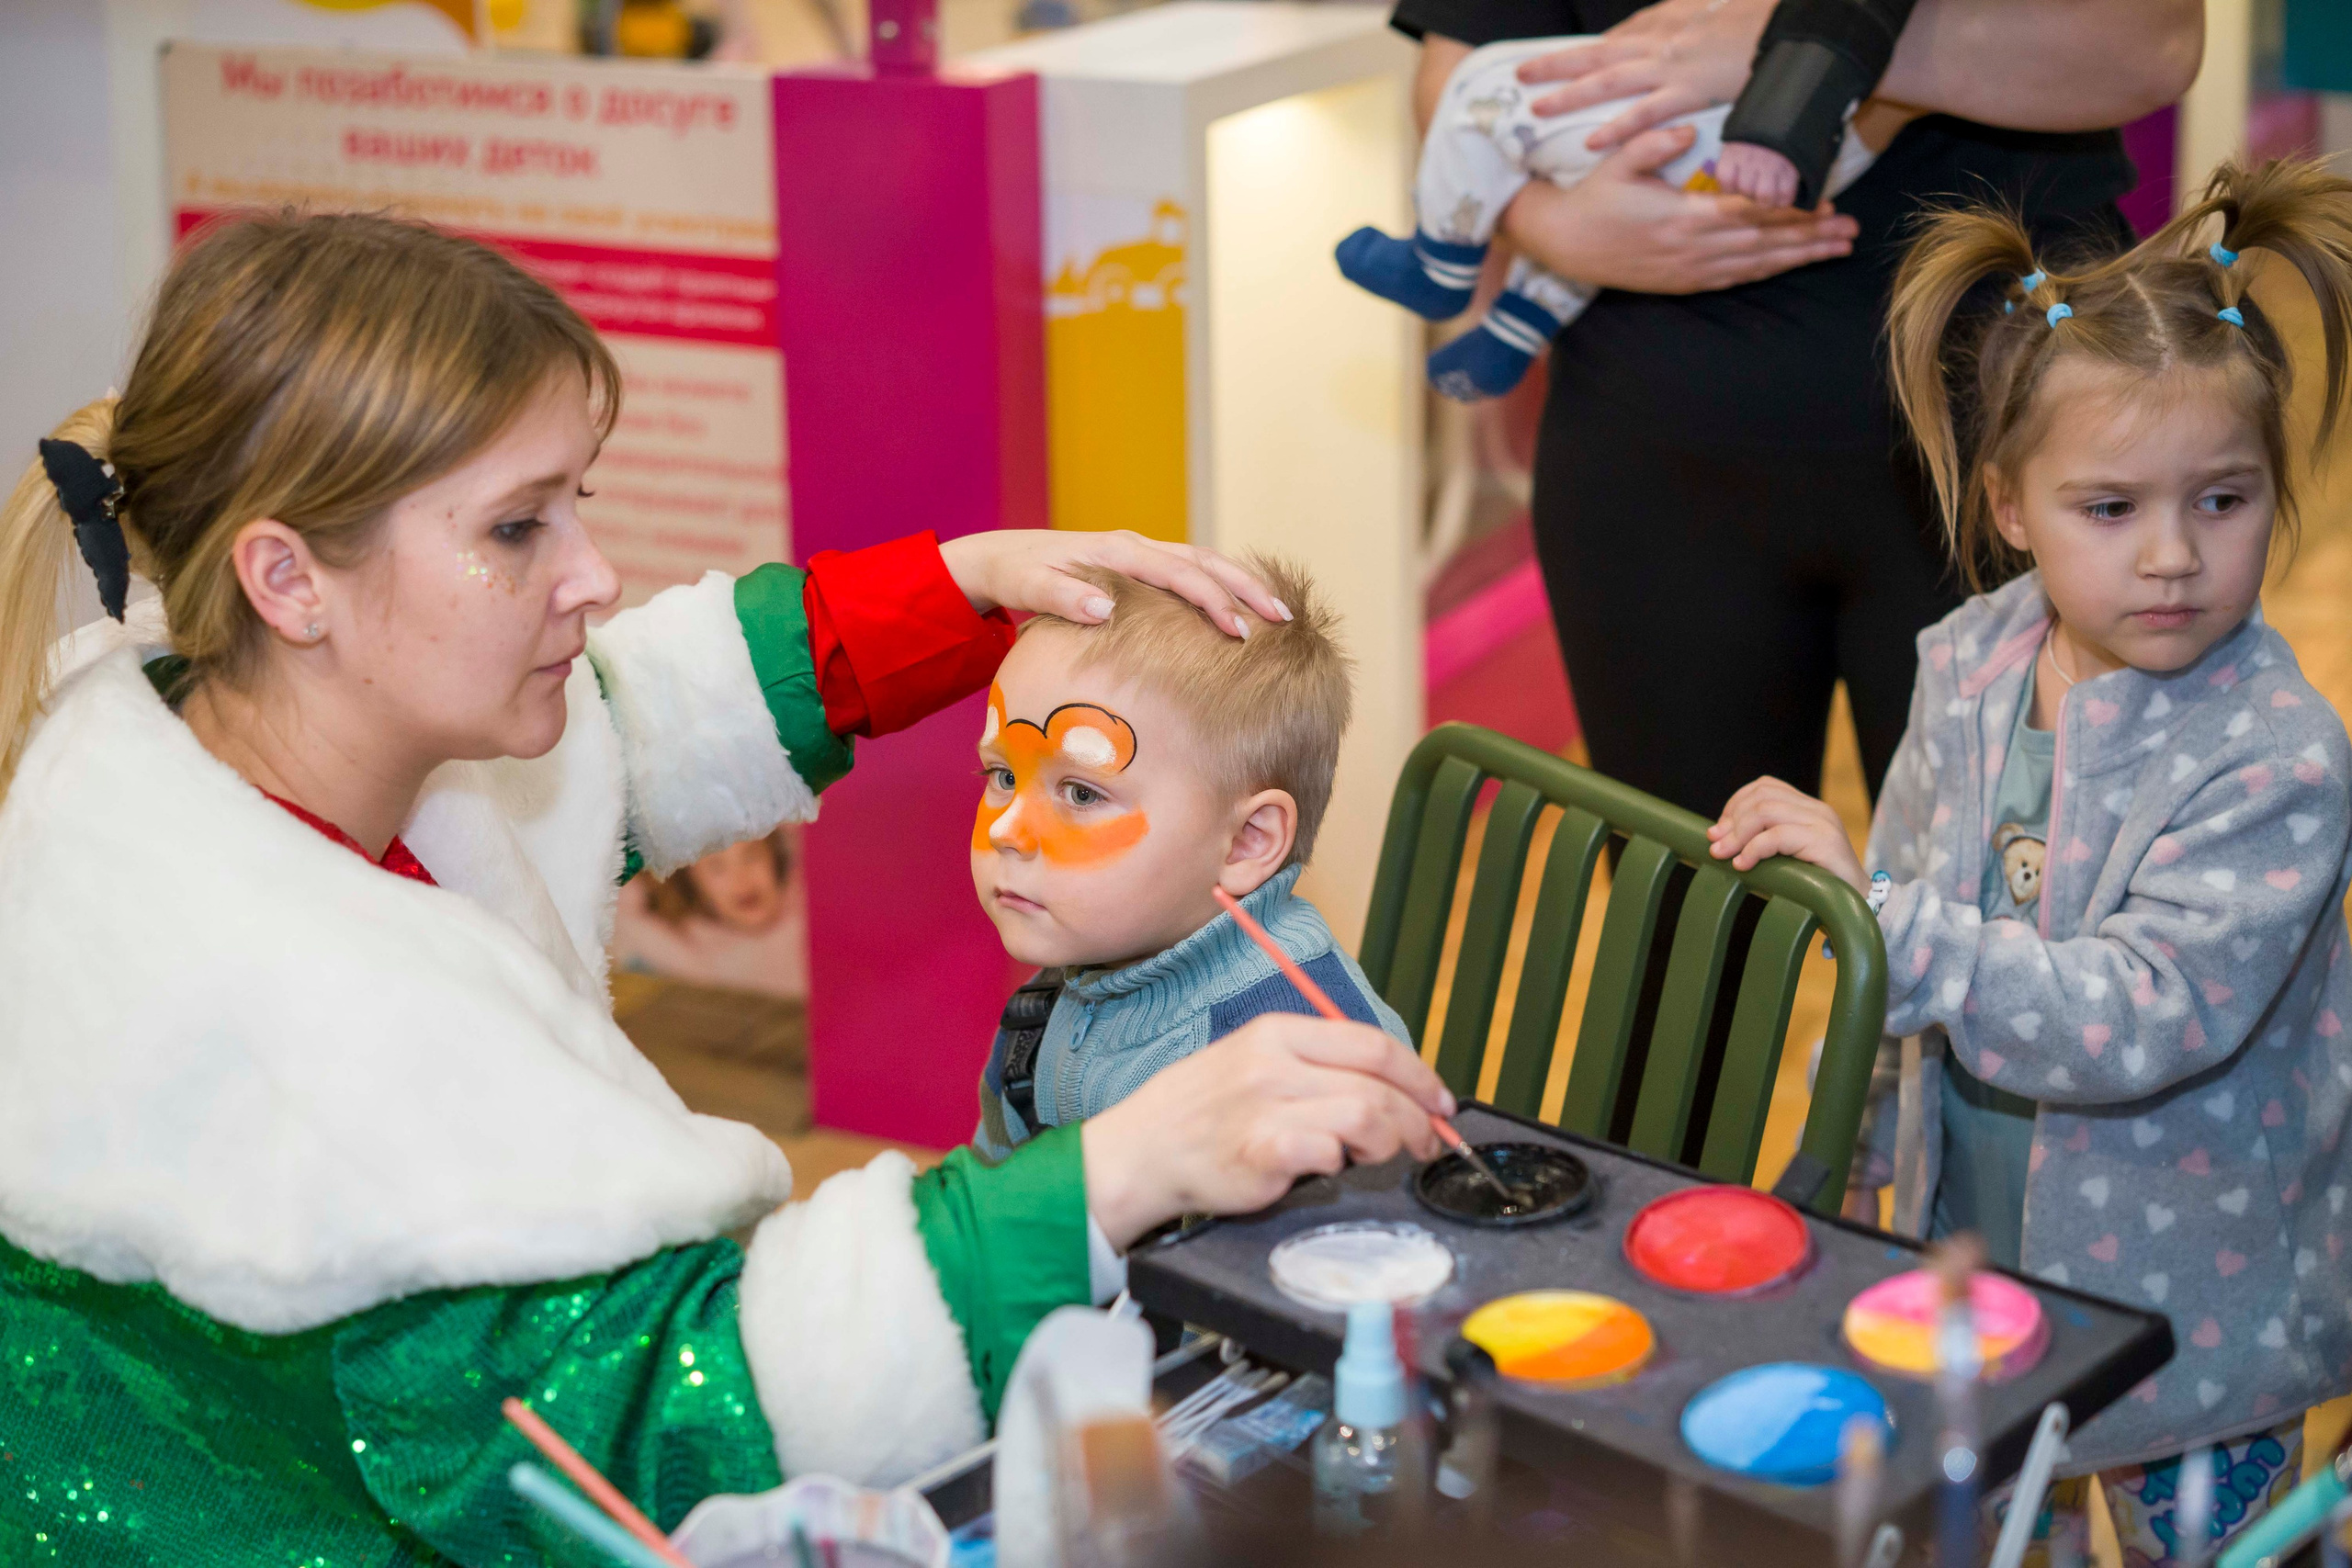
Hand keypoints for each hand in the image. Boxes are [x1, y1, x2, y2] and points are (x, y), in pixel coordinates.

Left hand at [936, 529, 1286, 638]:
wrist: (1003, 555)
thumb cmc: (1017, 574)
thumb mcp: (1030, 587)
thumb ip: (1064, 598)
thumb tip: (1106, 609)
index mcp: (1117, 551)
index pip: (1179, 574)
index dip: (1213, 602)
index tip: (1240, 632)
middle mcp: (1135, 545)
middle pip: (1205, 561)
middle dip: (1246, 588)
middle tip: (1283, 618)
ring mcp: (1140, 552)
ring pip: (1204, 561)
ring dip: (1241, 584)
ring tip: (1275, 613)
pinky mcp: (1140, 564)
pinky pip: (1190, 570)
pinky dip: (1220, 584)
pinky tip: (1239, 607)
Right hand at [1080, 1014, 1452, 1249]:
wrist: (1140, 1150)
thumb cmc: (1200, 1112)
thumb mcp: (1252, 1060)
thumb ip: (1314, 1065)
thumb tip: (1388, 1086)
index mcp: (1278, 1031)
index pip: (1373, 1044)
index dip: (1419, 1075)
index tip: (1439, 1101)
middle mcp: (1275, 1062)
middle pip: (1379, 1082)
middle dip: (1419, 1118)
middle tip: (1428, 1142)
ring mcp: (1266, 1104)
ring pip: (1367, 1115)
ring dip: (1389, 1142)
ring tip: (1381, 1156)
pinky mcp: (1260, 1149)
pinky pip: (1328, 1152)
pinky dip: (1341, 1163)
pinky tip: (1330, 1166)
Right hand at [1501, 124, 1855, 294]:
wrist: (1565, 245)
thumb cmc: (1594, 198)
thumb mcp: (1620, 161)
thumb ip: (1656, 143)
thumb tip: (1694, 131)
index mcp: (1682, 218)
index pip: (1750, 213)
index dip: (1790, 208)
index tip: (1824, 200)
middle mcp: (1692, 250)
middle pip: (1765, 243)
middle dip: (1811, 237)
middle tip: (1850, 230)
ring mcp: (1689, 271)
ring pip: (1756, 266)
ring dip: (1799, 258)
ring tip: (1835, 249)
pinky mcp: (1684, 284)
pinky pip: (1735, 279)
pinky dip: (1767, 271)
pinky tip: (1790, 264)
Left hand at [1516, 0, 1775, 149]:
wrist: (1793, 19)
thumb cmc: (1756, 17)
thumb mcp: (1711, 9)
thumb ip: (1680, 18)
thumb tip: (1657, 23)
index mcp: (1665, 26)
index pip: (1612, 39)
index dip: (1577, 52)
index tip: (1545, 63)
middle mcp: (1661, 43)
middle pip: (1597, 54)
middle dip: (1556, 65)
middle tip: (1521, 76)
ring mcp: (1674, 66)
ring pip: (1610, 80)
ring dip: (1571, 94)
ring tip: (1536, 107)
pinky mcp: (1693, 89)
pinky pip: (1648, 111)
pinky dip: (1618, 126)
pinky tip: (1591, 140)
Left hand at [1707, 776, 1867, 890]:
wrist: (1857, 907)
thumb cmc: (1815, 886)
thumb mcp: (1783, 858)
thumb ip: (1760, 842)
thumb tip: (1717, 837)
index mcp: (1808, 807)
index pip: (1765, 787)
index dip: (1736, 804)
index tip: (1719, 830)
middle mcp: (1817, 809)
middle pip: (1762, 796)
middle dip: (1732, 820)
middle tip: (1715, 846)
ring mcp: (1823, 823)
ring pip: (1766, 811)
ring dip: (1738, 834)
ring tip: (1725, 855)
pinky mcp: (1825, 842)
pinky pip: (1778, 836)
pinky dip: (1753, 849)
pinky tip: (1743, 865)